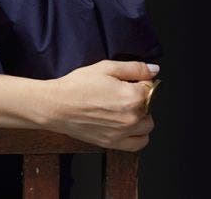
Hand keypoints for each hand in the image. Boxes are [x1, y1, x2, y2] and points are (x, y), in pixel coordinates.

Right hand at [42, 60, 157, 151]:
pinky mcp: (113, 143)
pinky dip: (138, 135)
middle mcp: (131, 117)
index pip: (151, 87)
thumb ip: (134, 68)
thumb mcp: (105, 68)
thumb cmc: (76, 86)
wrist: (56, 106)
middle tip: (122, 93)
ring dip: (141, 117)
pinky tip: (128, 126)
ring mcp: (123, 133)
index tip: (127, 81)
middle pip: (150, 107)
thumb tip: (154, 70)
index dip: (139, 81)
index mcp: (132, 96)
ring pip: (147, 126)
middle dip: (141, 99)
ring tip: (124, 109)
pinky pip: (138, 143)